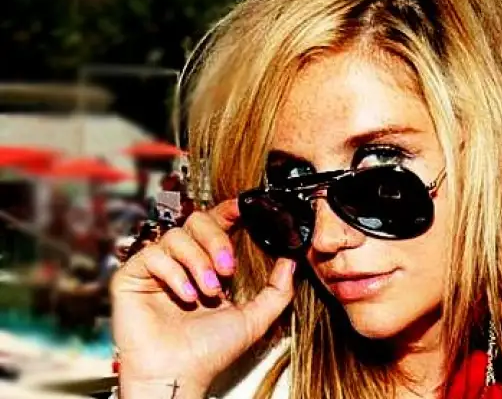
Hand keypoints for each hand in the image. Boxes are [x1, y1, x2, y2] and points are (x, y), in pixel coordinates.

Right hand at [110, 199, 294, 397]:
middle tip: (227, 269)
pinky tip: (185, 296)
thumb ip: (277, 290)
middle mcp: (182, 261)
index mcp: (208, 264)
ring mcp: (157, 267)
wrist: (180, 373)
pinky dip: (174, 273)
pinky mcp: (132, 276)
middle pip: (197, 220)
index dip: (229, 210)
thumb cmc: (210, 350)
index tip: (246, 207)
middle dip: (216, 240)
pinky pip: (153, 254)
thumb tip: (291, 261)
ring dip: (198, 262)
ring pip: (177, 236)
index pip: (216, 224)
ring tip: (207, 292)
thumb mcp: (254, 318)